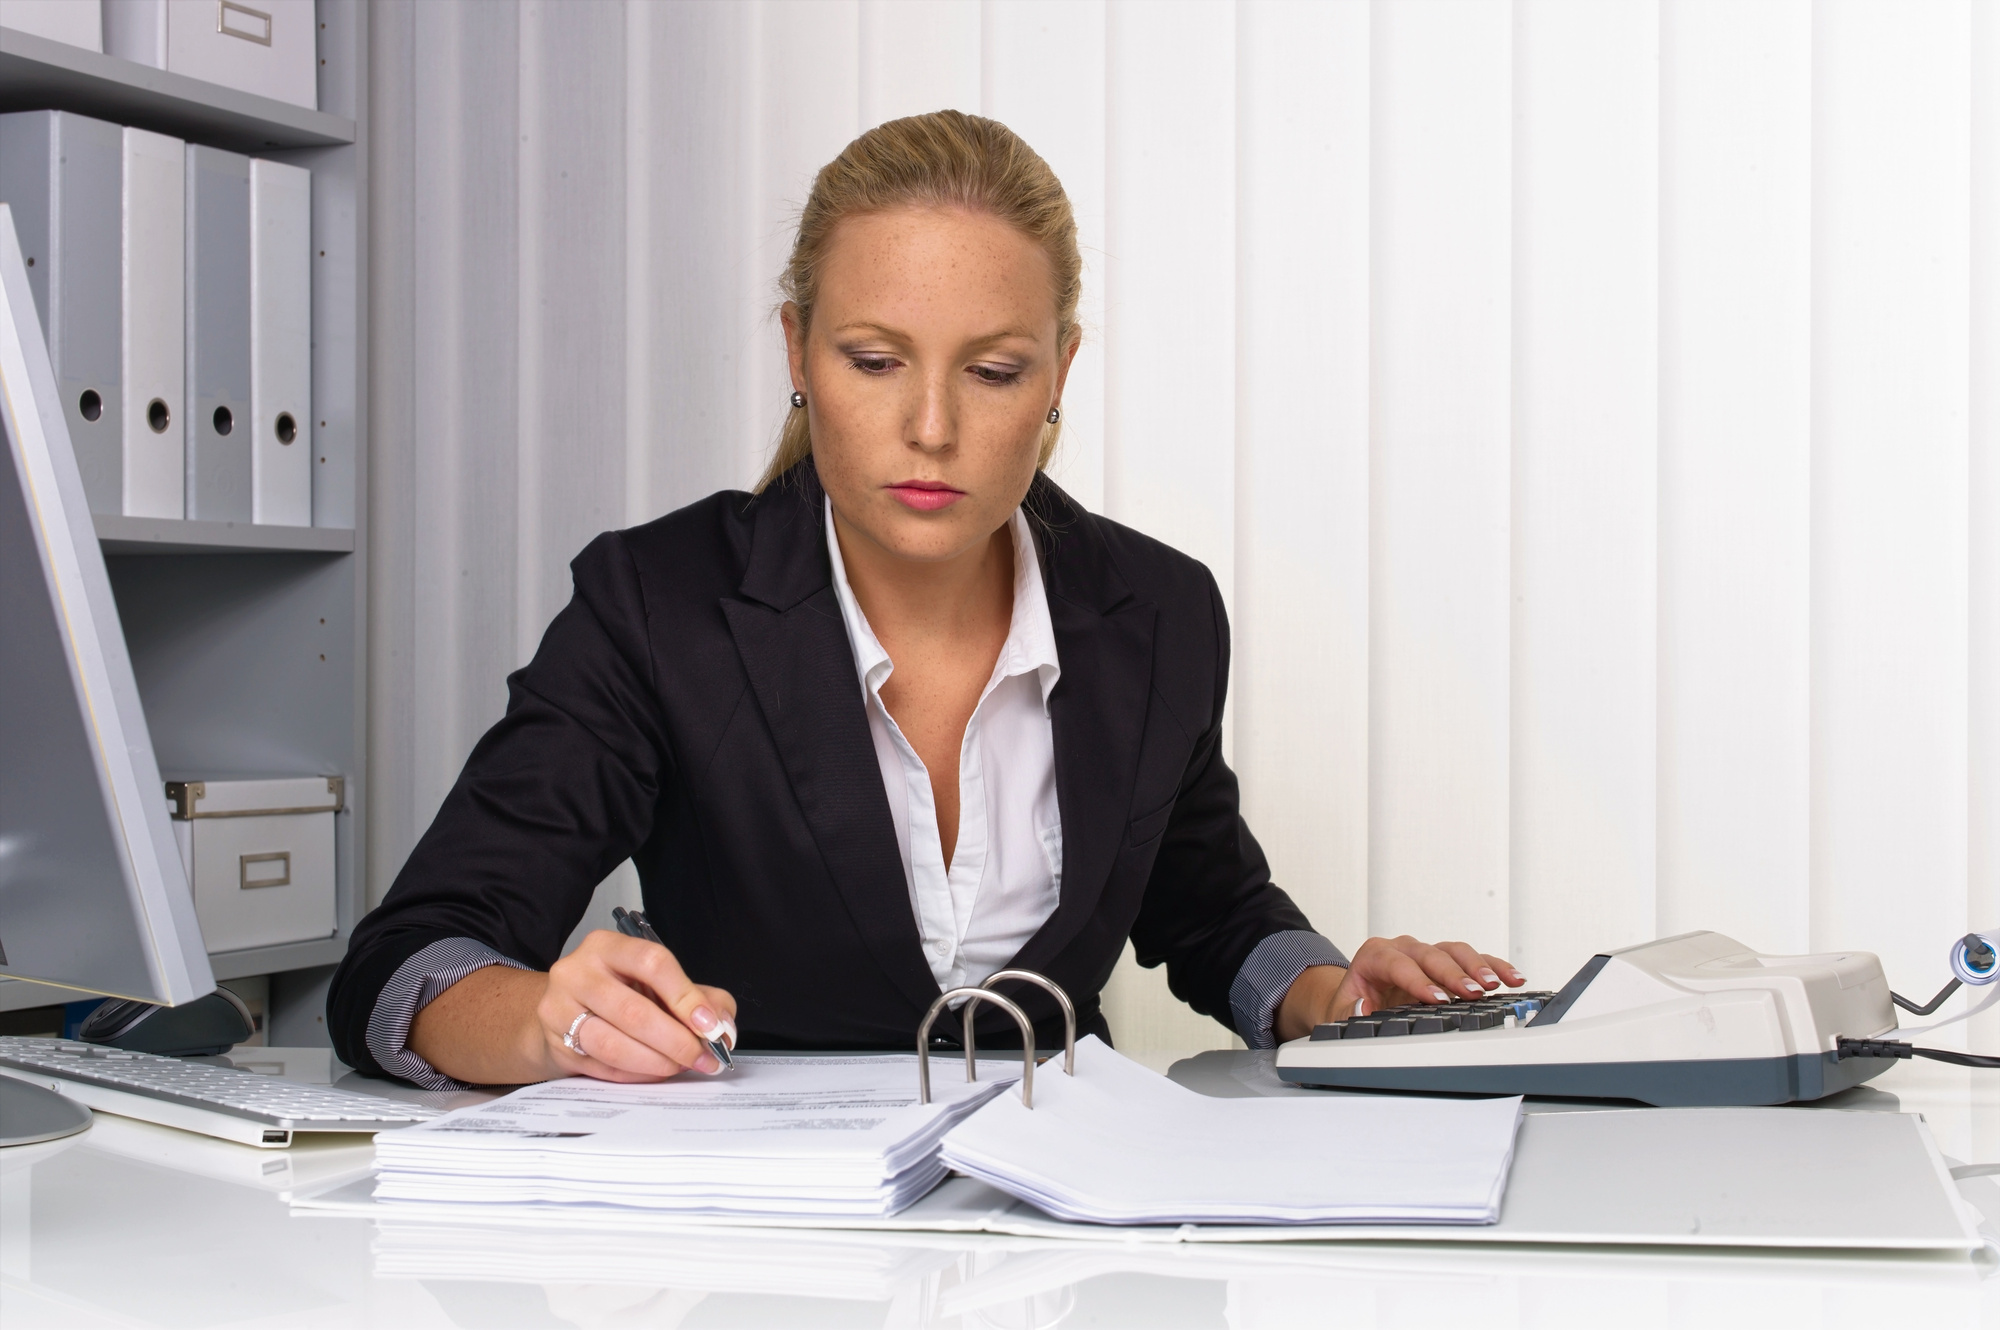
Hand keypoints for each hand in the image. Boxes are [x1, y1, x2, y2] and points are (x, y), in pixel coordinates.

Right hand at [534, 930, 737, 1082]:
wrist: (561, 1009)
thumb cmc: (617, 991)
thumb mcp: (656, 982)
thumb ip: (698, 996)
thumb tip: (722, 1025)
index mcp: (606, 946)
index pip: (652, 963)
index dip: (686, 997)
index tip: (710, 1025)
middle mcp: (577, 973)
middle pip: (633, 1011)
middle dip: (677, 1041)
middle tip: (703, 1057)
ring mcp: (559, 1010)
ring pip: (614, 1045)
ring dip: (657, 1062)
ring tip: (682, 1066)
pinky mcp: (556, 1045)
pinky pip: (603, 1068)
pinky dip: (637, 1075)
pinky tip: (656, 1072)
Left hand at [1273, 936, 1523, 1042]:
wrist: (1355, 1001)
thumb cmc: (1350, 1007)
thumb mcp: (1339, 1013)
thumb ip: (1348, 1012)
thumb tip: (1362, 1007)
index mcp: (1374, 956)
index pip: (1397, 963)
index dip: (1417, 980)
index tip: (1435, 998)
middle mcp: (1403, 948)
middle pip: (1430, 954)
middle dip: (1453, 973)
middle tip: (1472, 991)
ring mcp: (1426, 954)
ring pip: (1454, 951)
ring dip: (1477, 966)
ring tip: (1495, 985)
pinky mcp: (1446, 964)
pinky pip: (1473, 959)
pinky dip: (1493, 966)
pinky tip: (1512, 978)